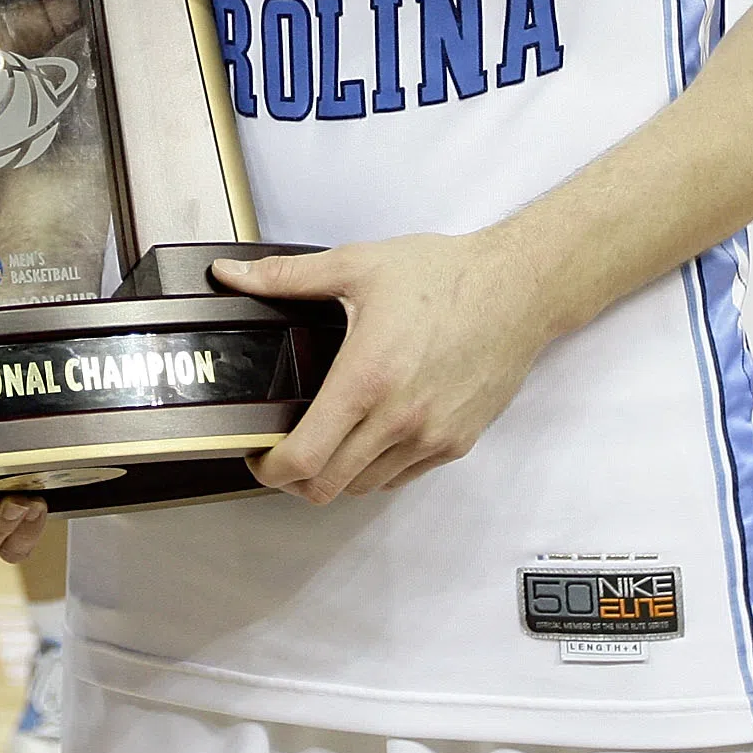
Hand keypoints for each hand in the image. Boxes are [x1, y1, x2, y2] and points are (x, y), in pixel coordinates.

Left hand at [214, 229, 554, 504]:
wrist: (517, 288)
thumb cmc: (446, 276)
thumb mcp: (357, 265)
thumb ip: (287, 277)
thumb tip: (234, 275)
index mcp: (366, 378)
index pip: (304, 457)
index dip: (269, 470)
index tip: (257, 456)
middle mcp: (399, 418)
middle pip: (327, 487)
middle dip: (294, 479)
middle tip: (282, 453)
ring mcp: (431, 438)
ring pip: (364, 487)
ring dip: (336, 475)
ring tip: (323, 442)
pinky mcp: (455, 443)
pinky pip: (401, 478)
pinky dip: (375, 469)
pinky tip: (368, 436)